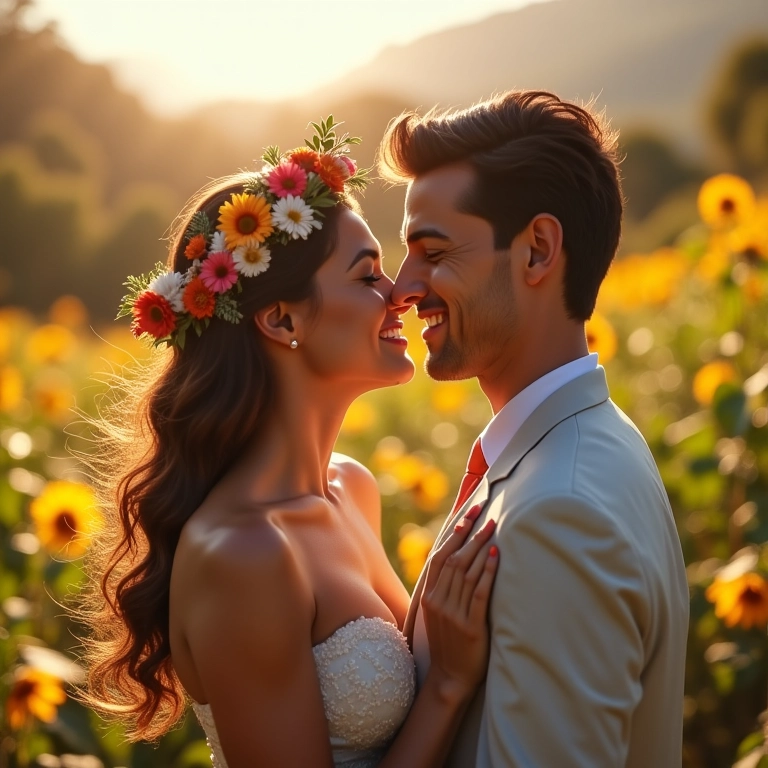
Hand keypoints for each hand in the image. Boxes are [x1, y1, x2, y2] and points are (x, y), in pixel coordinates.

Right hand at [421, 507, 498, 699]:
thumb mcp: (436, 612)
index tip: (466, 512)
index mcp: (429, 595)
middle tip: (484, 511)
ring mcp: (454, 614)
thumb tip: (455, 557)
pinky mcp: (471, 626)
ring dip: (481, 545)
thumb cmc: (447, 641)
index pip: (440, 555)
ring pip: (467, 571)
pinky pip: (480, 593)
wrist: (449, 677)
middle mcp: (439, 601)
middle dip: (470, 532)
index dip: (454, 532)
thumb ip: (443, 587)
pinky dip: (488, 571)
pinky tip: (495, 554)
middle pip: (455, 558)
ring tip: (493, 526)